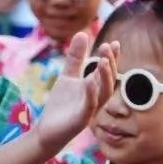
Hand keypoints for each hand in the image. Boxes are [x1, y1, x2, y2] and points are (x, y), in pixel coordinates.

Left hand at [33, 35, 116, 149]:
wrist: (47, 130)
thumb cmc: (61, 105)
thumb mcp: (67, 76)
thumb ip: (76, 58)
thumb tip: (82, 33)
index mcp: (95, 88)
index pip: (107, 71)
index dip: (112, 58)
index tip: (115, 42)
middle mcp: (97, 99)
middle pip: (109, 80)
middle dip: (110, 63)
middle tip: (107, 47)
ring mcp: (90, 110)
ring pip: (104, 93)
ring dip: (105, 77)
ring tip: (102, 60)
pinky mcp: (81, 120)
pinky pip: (90, 106)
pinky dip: (90, 93)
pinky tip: (88, 80)